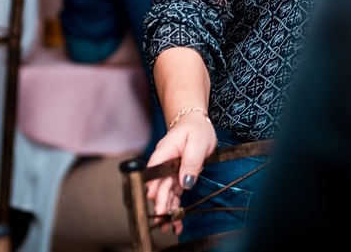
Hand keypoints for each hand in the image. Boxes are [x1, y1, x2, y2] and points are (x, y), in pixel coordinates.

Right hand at [145, 111, 216, 235]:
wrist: (197, 125)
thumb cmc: (196, 130)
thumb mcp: (198, 143)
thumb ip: (191, 162)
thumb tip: (185, 181)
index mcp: (165, 152)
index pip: (155, 170)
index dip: (153, 184)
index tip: (153, 198)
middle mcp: (164, 164)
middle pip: (159, 184)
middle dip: (160, 201)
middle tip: (162, 216)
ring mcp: (169, 172)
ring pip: (165, 192)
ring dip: (166, 208)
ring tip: (168, 225)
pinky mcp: (176, 177)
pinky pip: (174, 194)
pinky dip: (174, 206)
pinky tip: (176, 220)